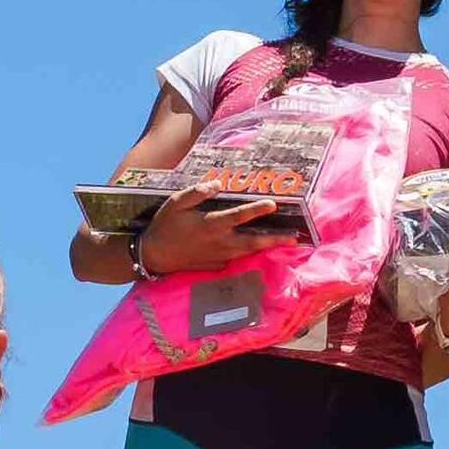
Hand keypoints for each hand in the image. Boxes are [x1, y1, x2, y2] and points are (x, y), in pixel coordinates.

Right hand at [136, 193, 288, 276]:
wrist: (155, 255)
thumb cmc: (165, 225)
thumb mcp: (176, 202)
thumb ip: (197, 192)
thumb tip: (217, 184)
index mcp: (211, 225)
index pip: (239, 216)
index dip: (257, 210)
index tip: (273, 204)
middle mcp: (219, 243)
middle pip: (252, 241)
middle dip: (274, 239)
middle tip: (294, 237)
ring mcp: (219, 256)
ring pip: (248, 252)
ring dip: (267, 246)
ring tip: (284, 241)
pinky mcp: (216, 265)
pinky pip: (237, 258)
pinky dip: (250, 252)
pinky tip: (258, 246)